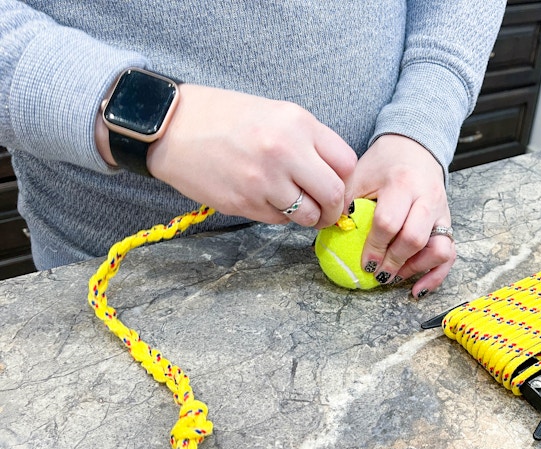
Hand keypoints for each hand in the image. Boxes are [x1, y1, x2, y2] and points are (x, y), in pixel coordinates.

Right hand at [99, 84, 356, 227]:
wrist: (170, 127)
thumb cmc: (224, 117)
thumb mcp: (275, 113)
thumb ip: (308, 141)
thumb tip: (336, 175)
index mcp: (297, 123)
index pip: (346, 163)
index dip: (346, 179)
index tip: (338, 185)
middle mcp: (285, 151)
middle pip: (334, 195)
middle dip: (335, 209)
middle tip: (328, 211)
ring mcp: (264, 180)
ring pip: (309, 215)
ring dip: (308, 217)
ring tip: (297, 208)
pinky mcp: (245, 202)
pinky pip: (279, 220)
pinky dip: (280, 216)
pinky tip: (266, 200)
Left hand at [346, 134, 454, 297]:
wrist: (412, 149)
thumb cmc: (382, 166)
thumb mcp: (358, 176)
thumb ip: (345, 204)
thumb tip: (329, 235)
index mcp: (402, 183)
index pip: (389, 222)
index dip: (374, 247)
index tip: (364, 262)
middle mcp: (427, 198)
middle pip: (414, 238)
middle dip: (393, 262)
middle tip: (376, 273)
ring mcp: (441, 212)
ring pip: (439, 249)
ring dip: (415, 268)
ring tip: (395, 276)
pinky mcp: (448, 224)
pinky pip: (449, 255)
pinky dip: (435, 276)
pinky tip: (417, 289)